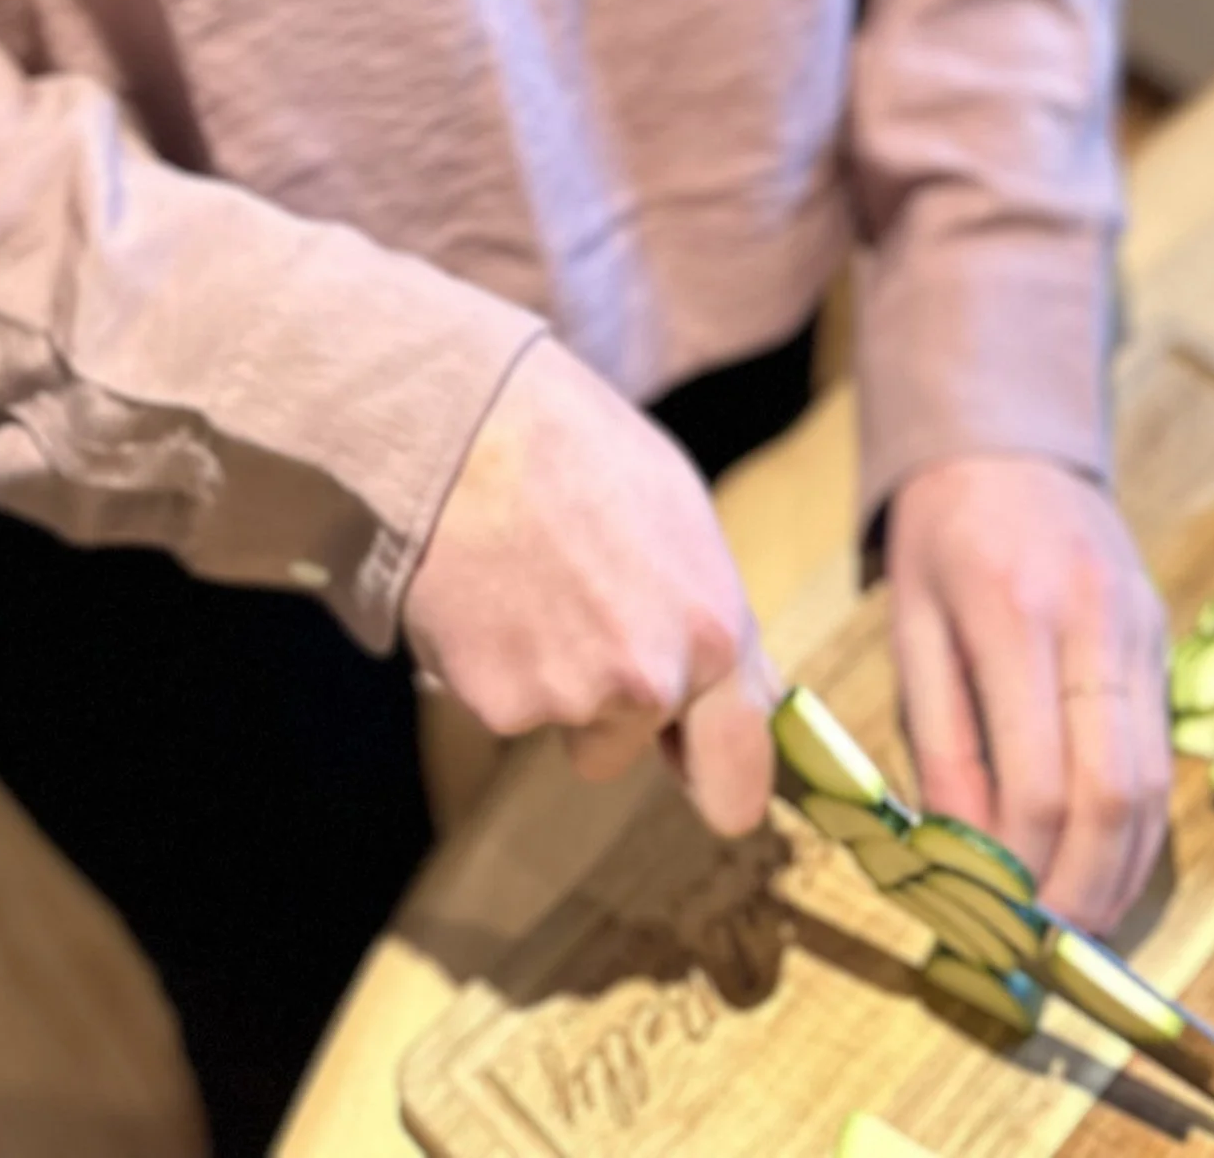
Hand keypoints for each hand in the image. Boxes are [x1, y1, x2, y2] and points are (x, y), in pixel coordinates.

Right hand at [403, 338, 779, 841]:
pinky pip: (504, 704)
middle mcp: (651, 682)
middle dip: (616, 722)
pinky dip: (494, 665)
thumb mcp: (683, 521)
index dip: (721, 782)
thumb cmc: (583, 451)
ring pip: (564, 721)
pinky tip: (489, 593)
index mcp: (714, 634)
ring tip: (531, 581)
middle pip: (631, 751)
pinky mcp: (498, 705)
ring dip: (548, 677)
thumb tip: (720, 687)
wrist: (473, 425)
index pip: (740, 770)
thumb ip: (705, 619)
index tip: (710, 787)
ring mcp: (571, 700)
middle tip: (580, 637)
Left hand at [887, 454, 1170, 932]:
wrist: (1008, 440)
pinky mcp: (1164, 639)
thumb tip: (967, 854)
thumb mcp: (911, 629)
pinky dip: (1139, 823)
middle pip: (1115, 790)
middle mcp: (1094, 620)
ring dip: (1123, 870)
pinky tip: (1103, 861)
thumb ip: (940, 742)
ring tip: (1079, 927)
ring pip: (1155, 781)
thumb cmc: (941, 538)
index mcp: (1014, 611)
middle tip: (1047, 947)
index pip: (1037, 777)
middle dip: (1086, 886)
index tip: (993, 920)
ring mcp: (1142, 628)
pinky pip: (1161, 752)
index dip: (1023, 867)